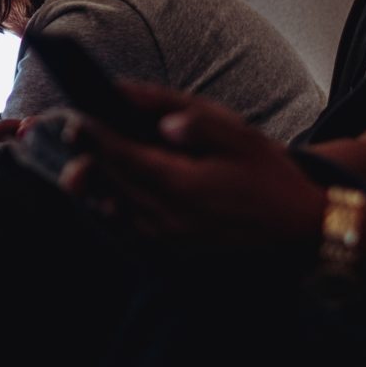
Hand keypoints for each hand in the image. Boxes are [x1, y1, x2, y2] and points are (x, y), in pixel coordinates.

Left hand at [60, 83, 326, 243]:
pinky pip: (128, 225)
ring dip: (94, 184)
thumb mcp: (239, 136)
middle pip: (111, 183)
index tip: (75, 119)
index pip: (125, 156)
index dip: (96, 137)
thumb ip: (196, 123)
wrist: (298, 229)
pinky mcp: (170, 247)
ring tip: (77, 161)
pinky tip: (103, 191)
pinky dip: (111, 206)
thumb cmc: (269, 175)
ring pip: (114, 208)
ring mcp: (167, 236)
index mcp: (183, 185)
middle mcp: (168, 215)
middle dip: (87, 156)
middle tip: (67, 133)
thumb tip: (159, 121)